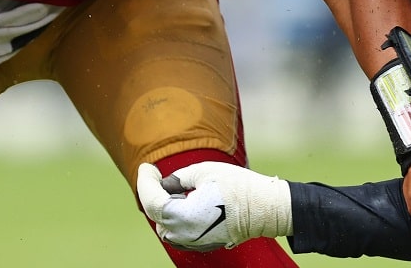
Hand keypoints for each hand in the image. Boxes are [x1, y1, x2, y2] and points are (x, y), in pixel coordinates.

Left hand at [136, 162, 291, 251]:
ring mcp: (194, 242)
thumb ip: (178, 178)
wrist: (265, 208)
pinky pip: (180, 231)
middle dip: (155, 193)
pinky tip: (189, 202)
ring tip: (180, 190)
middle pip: (157, 214)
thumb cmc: (237, 186)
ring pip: (167, 226)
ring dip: (166, 207)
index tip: (147, 166)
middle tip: (161, 174)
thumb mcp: (204, 171)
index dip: (145, 181)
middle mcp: (185, 234)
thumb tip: (165, 183)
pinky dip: (177, 216)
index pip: (152, 201)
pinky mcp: (202, 243)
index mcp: (183, 217)